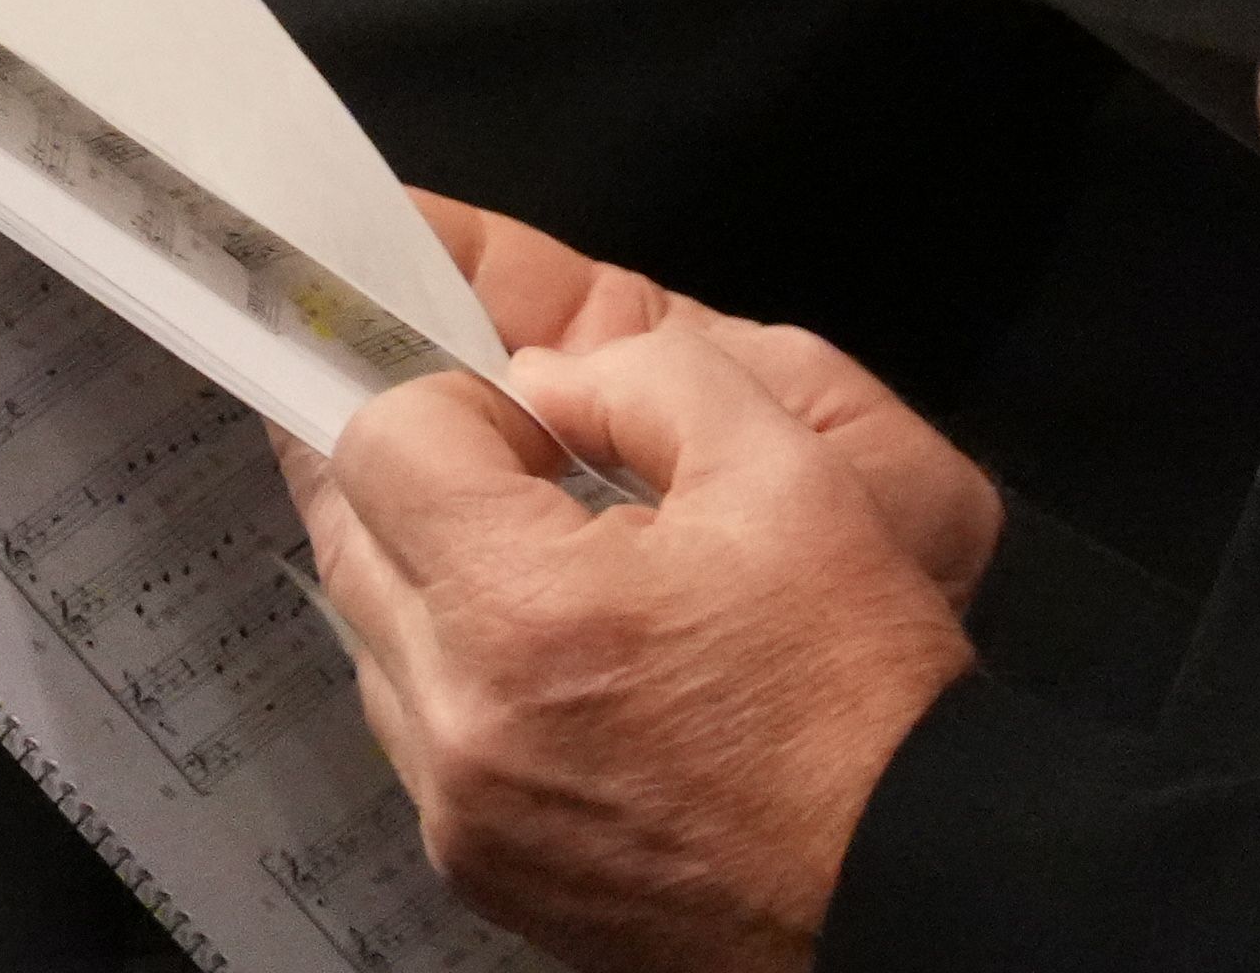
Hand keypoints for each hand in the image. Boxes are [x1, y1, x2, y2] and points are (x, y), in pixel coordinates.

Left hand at [299, 324, 971, 972]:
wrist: (912, 881)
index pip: (379, 443)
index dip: (449, 400)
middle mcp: (462, 720)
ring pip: (369, 638)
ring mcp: (461, 810)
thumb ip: (647, 378)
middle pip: (347, 536)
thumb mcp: (787, 471)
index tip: (526, 418)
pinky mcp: (483, 870)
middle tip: (489, 457)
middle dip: (408, 475)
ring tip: (527, 563)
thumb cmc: (858, 693)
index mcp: (521, 610)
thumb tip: (541, 377)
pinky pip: (414, 734)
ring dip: (421, 577)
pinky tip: (541, 661)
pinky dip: (450, 677)